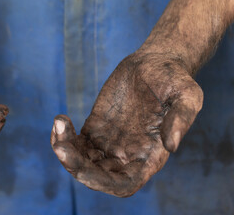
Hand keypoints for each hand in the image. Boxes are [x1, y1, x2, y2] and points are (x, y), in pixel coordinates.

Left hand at [51, 53, 202, 196]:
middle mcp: (126, 154)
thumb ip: (182, 118)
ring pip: (81, 160)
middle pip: (96, 175)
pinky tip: (60, 121)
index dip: (103, 183)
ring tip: (59, 123)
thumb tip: (172, 145)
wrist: (154, 62)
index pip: (123, 184)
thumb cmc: (174, 78)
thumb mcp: (186, 94)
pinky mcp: (95, 127)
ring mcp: (108, 142)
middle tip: (61, 146)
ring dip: (64, 150)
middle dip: (75, 166)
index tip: (83, 170)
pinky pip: (75, 142)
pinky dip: (63, 137)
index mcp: (148, 156)